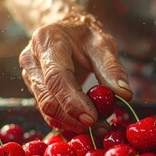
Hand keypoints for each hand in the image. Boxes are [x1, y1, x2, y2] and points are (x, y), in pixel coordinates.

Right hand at [20, 13, 132, 133]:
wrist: (64, 28)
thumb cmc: (84, 34)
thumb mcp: (103, 43)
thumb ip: (112, 68)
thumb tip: (124, 95)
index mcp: (47, 42)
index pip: (56, 77)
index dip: (73, 101)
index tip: (93, 119)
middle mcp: (32, 60)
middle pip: (48, 99)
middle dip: (74, 119)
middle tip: (102, 127)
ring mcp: (30, 76)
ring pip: (46, 109)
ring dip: (72, 124)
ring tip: (99, 127)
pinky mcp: (34, 90)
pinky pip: (48, 111)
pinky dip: (67, 122)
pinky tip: (86, 124)